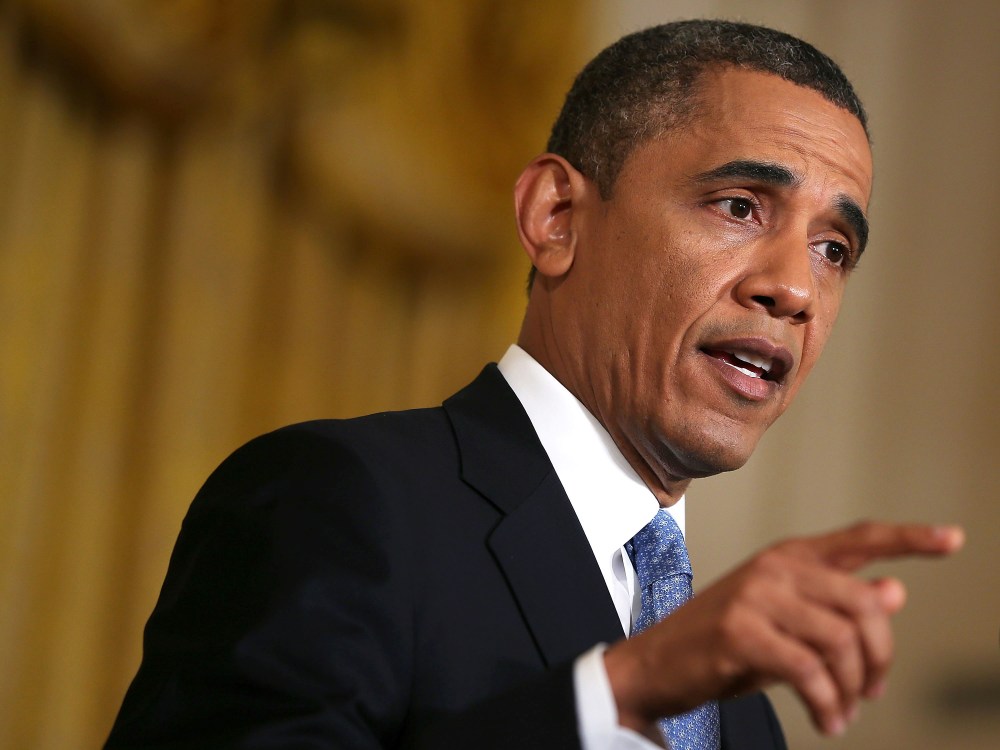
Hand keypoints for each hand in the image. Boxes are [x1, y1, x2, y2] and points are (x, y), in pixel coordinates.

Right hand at [604, 521, 963, 736]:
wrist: (656, 664)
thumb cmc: (723, 643)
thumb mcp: (787, 621)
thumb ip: (837, 604)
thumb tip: (895, 590)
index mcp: (788, 556)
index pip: (859, 538)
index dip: (909, 538)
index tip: (954, 539)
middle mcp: (775, 567)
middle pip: (864, 604)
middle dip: (880, 658)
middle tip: (872, 692)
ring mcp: (756, 595)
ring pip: (841, 640)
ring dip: (853, 689)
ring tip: (843, 713)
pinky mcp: (742, 632)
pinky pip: (810, 671)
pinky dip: (827, 705)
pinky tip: (825, 719)